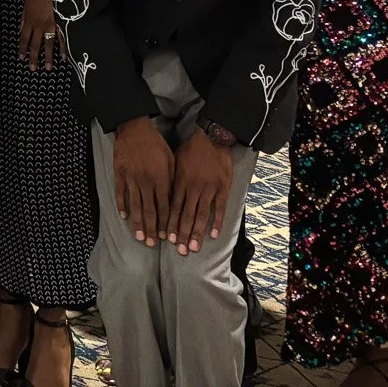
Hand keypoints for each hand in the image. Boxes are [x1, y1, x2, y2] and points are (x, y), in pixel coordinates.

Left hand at [20, 0, 62, 69]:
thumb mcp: (27, 3)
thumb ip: (24, 17)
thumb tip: (20, 29)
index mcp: (29, 20)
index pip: (24, 38)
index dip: (22, 48)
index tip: (21, 58)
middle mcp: (39, 25)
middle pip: (35, 44)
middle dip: (33, 57)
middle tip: (32, 69)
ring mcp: (52, 26)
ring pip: (48, 44)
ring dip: (47, 57)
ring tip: (47, 68)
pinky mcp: (62, 24)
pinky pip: (62, 38)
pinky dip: (63, 49)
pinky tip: (64, 57)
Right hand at [113, 117, 175, 246]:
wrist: (134, 127)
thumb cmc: (156, 143)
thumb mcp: (171, 160)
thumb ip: (172, 181)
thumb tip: (174, 200)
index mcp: (161, 179)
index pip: (164, 207)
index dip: (166, 223)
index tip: (167, 237)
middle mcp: (146, 181)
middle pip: (149, 210)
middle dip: (151, 229)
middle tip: (152, 244)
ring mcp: (131, 178)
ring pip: (134, 205)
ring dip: (137, 223)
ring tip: (139, 237)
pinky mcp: (119, 173)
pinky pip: (120, 193)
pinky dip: (122, 205)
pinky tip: (123, 217)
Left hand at [166, 127, 236, 254]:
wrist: (212, 137)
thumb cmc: (191, 149)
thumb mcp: (175, 161)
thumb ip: (171, 180)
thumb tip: (164, 196)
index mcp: (180, 182)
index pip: (173, 208)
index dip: (171, 224)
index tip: (168, 239)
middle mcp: (193, 188)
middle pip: (186, 215)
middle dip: (183, 234)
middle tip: (181, 250)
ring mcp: (209, 189)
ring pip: (201, 214)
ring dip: (197, 232)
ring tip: (194, 247)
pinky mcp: (223, 188)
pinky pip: (219, 208)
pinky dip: (216, 222)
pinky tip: (213, 235)